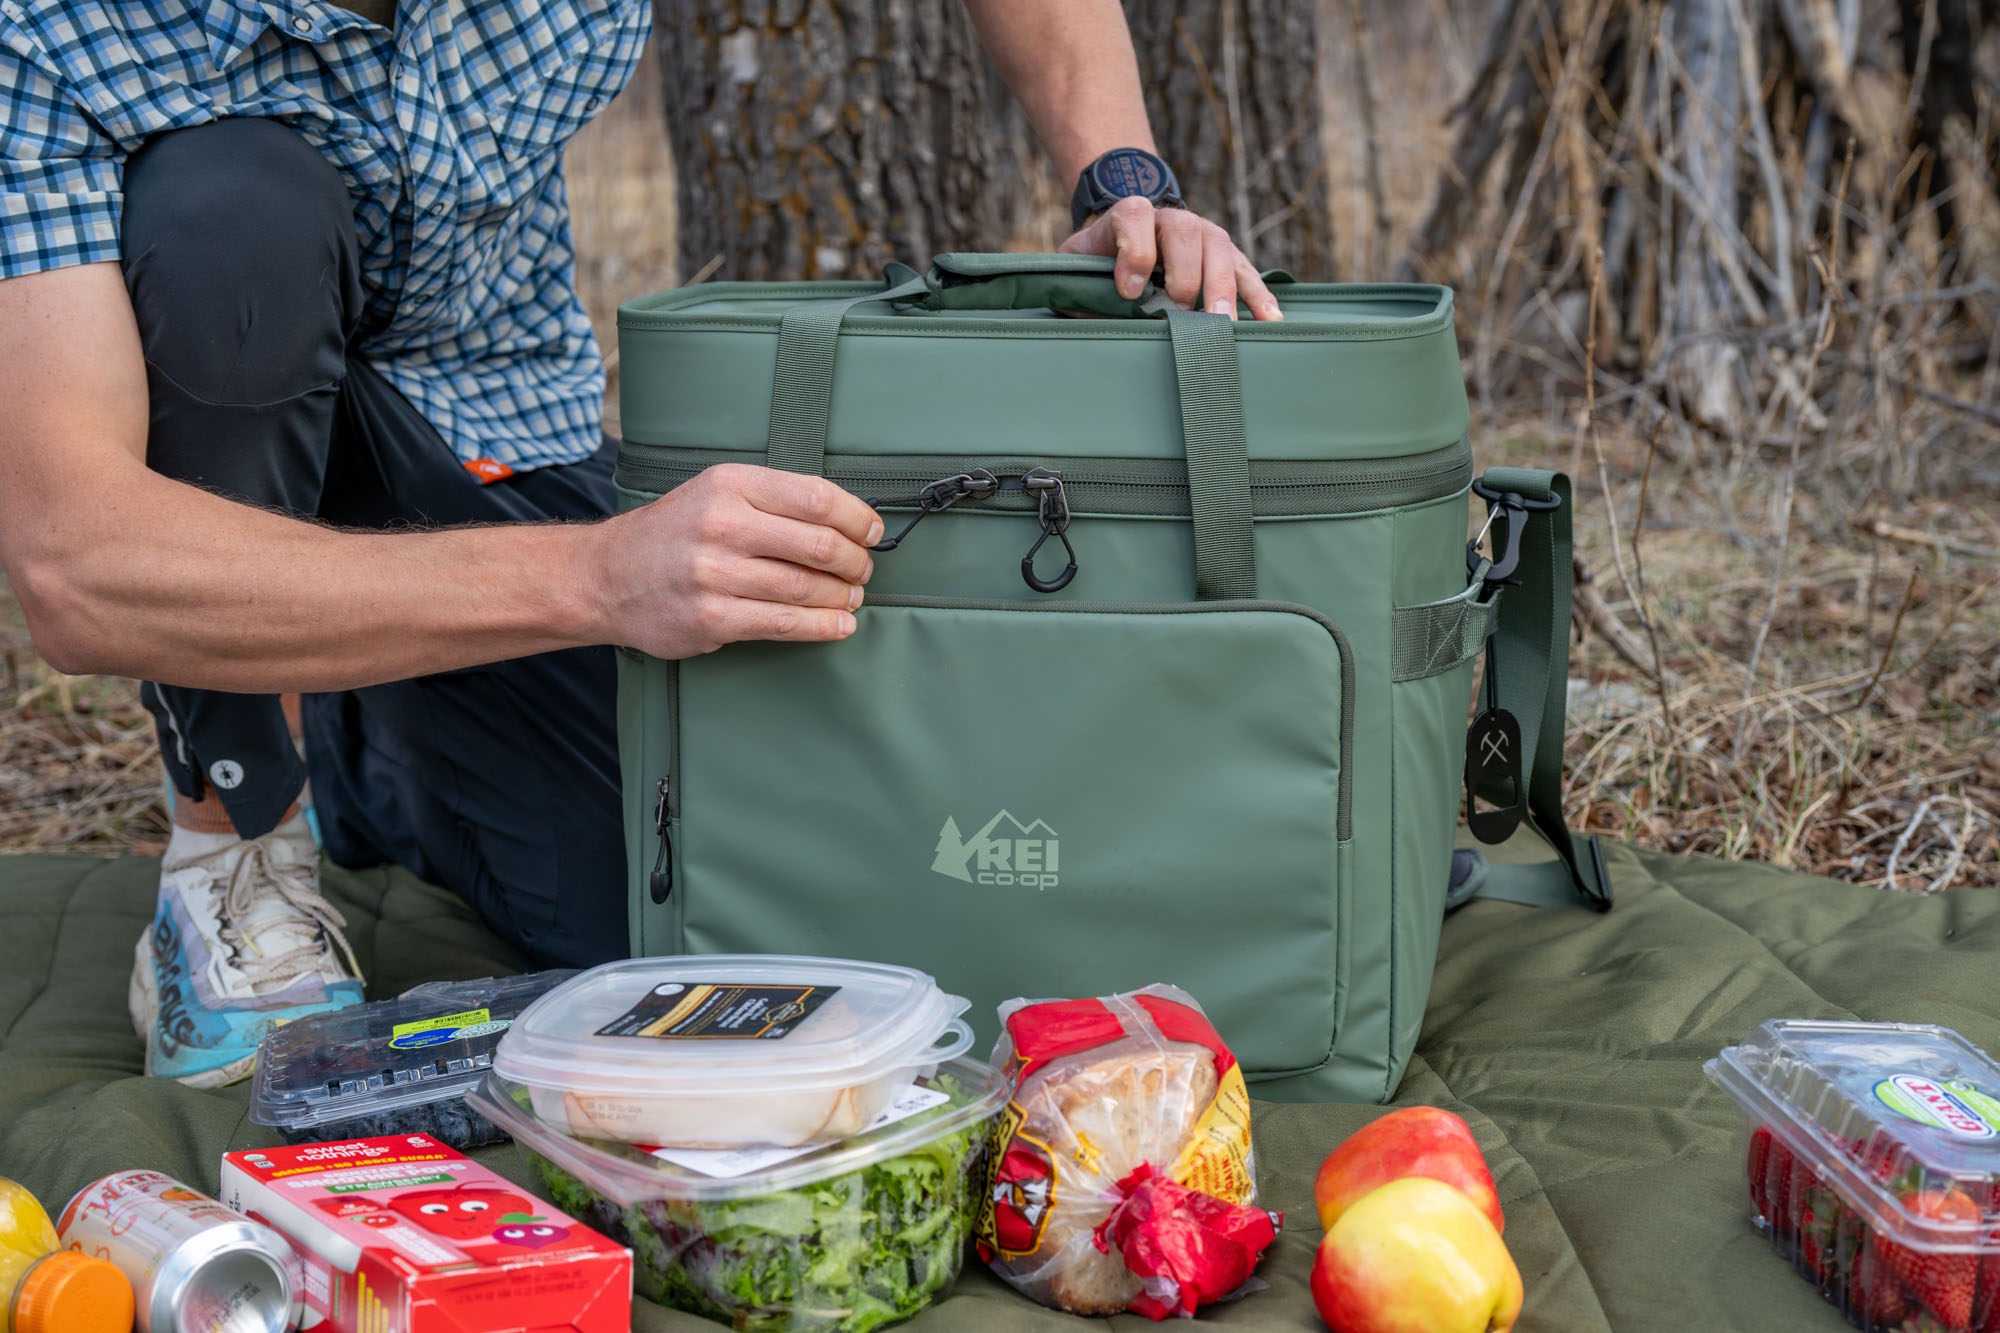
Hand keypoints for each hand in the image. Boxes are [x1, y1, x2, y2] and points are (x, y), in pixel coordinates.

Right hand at [588, 464, 881, 657]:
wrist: (605, 575)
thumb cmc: (672, 534)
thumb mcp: (715, 493)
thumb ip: (771, 501)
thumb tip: (843, 521)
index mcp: (730, 485)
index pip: (817, 498)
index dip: (857, 518)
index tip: (872, 533)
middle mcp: (723, 525)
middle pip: (819, 545)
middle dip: (855, 562)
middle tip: (864, 570)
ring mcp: (715, 574)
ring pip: (806, 587)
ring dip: (842, 596)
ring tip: (852, 597)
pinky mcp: (711, 618)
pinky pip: (784, 624)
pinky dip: (822, 626)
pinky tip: (839, 624)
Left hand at [1058, 196, 1282, 321]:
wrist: (1128, 234)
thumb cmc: (1100, 259)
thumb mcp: (1077, 265)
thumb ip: (1080, 286)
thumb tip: (1092, 323)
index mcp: (1130, 215)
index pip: (1133, 218)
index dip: (1133, 252)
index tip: (1128, 291)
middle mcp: (1171, 219)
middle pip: (1184, 234)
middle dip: (1185, 275)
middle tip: (1183, 313)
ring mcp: (1203, 235)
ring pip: (1219, 250)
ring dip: (1224, 288)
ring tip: (1227, 325)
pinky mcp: (1226, 256)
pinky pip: (1246, 272)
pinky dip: (1259, 296)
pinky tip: (1270, 321)